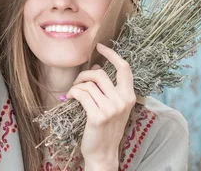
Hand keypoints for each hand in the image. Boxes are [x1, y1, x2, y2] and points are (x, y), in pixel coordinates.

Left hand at [65, 43, 135, 168]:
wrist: (103, 153)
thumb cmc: (106, 128)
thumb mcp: (113, 106)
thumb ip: (109, 87)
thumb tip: (96, 66)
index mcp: (129, 96)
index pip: (124, 68)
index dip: (112, 54)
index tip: (100, 46)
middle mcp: (122, 101)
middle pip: (100, 73)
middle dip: (85, 74)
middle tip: (78, 81)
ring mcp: (111, 109)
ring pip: (88, 85)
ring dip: (77, 86)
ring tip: (74, 92)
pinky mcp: (97, 116)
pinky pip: (81, 94)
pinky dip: (73, 93)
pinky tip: (71, 98)